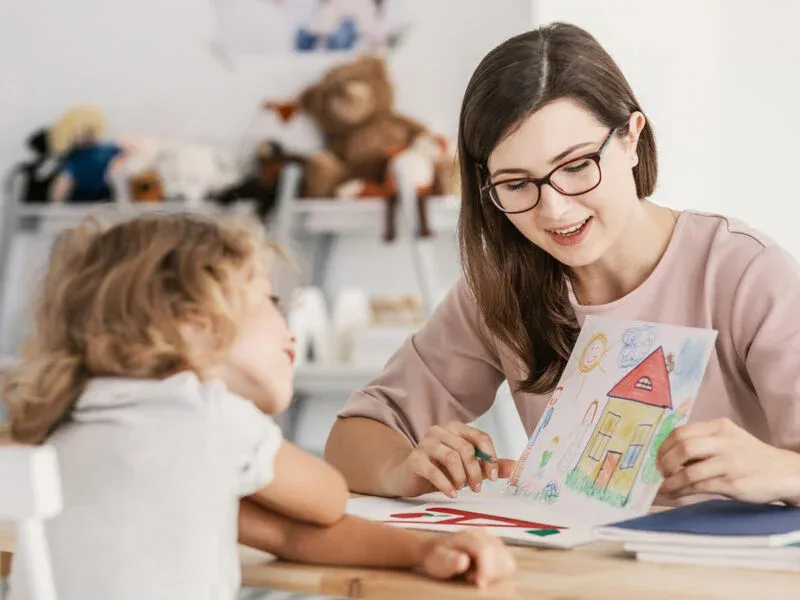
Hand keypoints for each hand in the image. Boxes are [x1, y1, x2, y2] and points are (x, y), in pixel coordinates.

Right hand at [388, 421, 515, 497]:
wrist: (407, 478)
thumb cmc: (440, 470)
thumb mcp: (467, 468)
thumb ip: (488, 466)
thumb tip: (515, 467)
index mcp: (455, 428)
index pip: (480, 437)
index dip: (490, 457)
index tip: (494, 477)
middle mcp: (439, 431)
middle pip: (466, 448)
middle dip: (476, 471)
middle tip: (477, 488)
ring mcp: (425, 443)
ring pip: (451, 457)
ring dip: (461, 477)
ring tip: (461, 489)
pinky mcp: (414, 459)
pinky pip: (434, 470)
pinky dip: (446, 485)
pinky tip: (451, 494)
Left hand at [421, 529, 515, 587]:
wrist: (438, 551)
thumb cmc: (437, 557)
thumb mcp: (437, 560)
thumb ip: (449, 561)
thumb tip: (463, 560)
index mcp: (469, 535)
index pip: (486, 551)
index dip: (485, 570)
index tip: (479, 585)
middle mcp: (484, 534)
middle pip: (500, 556)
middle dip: (489, 573)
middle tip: (471, 578)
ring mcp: (493, 540)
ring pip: (507, 561)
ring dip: (495, 574)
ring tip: (476, 575)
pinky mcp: (499, 548)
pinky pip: (508, 564)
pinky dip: (499, 573)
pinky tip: (483, 573)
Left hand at [657, 418, 799, 504]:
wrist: (785, 472)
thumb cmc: (750, 456)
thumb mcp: (729, 440)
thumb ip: (703, 442)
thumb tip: (667, 455)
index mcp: (719, 427)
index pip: (681, 432)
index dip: (664, 446)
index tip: (657, 457)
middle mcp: (724, 442)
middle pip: (683, 447)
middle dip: (665, 462)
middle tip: (659, 472)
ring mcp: (729, 463)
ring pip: (688, 471)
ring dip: (671, 481)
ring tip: (664, 487)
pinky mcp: (733, 483)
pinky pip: (699, 487)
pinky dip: (683, 491)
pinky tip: (676, 494)